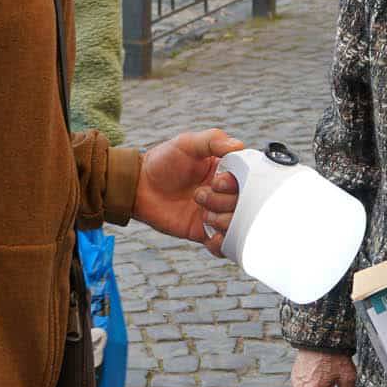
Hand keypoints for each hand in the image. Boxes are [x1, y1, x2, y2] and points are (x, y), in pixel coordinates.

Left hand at [134, 128, 244, 253]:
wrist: (138, 186)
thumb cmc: (163, 160)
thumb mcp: (187, 143)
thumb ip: (213, 140)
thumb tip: (240, 145)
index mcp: (226, 172)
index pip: (248, 181)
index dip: (235, 184)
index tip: (216, 181)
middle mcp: (224, 194)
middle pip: (244, 205)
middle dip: (224, 202)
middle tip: (200, 195)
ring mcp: (215, 214)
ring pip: (236, 225)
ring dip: (222, 220)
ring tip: (202, 213)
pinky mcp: (203, 232)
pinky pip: (223, 246)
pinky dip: (221, 244)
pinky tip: (210, 235)